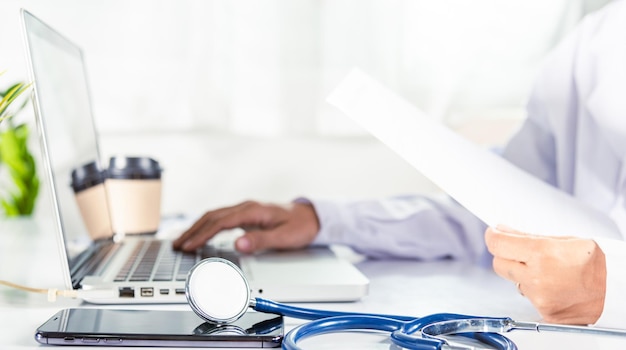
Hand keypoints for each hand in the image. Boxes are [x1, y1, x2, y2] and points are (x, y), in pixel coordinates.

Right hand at [172, 200, 319, 253]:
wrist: (312, 216)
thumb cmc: (300, 226)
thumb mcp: (284, 237)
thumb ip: (261, 240)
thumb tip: (239, 244)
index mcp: (253, 210)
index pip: (221, 222)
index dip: (202, 234)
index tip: (189, 245)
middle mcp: (246, 207)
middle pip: (212, 216)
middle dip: (193, 230)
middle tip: (177, 244)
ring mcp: (245, 209)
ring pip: (215, 215)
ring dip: (197, 227)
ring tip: (182, 240)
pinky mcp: (246, 215)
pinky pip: (221, 218)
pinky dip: (207, 225)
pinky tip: (200, 233)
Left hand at [484, 225, 605, 324]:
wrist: (617, 289)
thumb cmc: (597, 262)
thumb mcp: (563, 240)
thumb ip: (528, 236)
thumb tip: (504, 231)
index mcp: (541, 253)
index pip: (498, 244)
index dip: (493, 236)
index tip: (493, 233)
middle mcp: (537, 277)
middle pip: (499, 264)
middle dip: (505, 255)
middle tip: (518, 250)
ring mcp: (540, 297)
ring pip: (514, 282)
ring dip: (522, 274)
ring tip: (547, 270)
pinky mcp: (545, 313)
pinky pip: (528, 297)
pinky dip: (536, 290)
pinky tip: (553, 285)